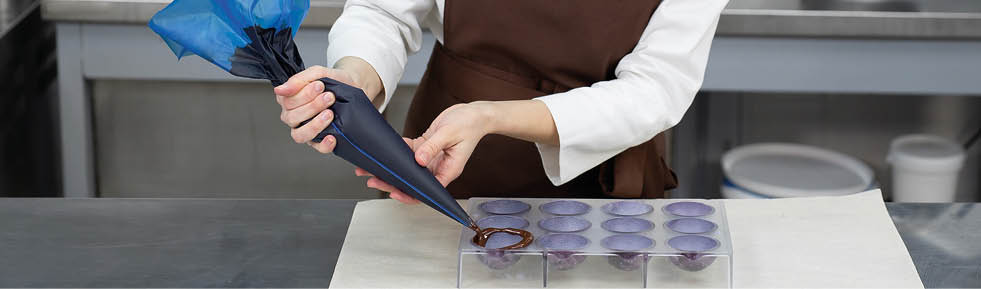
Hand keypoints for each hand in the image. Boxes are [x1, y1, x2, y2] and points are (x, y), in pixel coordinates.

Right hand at [273, 65, 353, 152]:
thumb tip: (279, 90)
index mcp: (289, 100)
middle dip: (312, 106)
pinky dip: (324, 144)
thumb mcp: (317, 73)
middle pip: (292, 117)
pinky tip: (331, 136)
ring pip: (300, 135)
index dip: (303, 95)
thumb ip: (298, 80)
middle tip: (329, 97)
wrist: (353, 86)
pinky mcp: (319, 140)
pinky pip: (317, 147)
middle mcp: (294, 116)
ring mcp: (306, 129)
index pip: (286, 102)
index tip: (320, 85)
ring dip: (315, 125)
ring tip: (330, 113)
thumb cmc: (333, 80)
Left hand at [355, 102, 494, 203]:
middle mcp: (438, 167)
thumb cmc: (469, 125)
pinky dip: (397, 152)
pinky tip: (385, 150)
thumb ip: (433, 146)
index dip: (410, 194)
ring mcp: (431, 158)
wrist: (475, 113)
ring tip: (371, 167)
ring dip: (391, 168)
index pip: (428, 190)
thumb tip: (418, 160)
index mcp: (448, 170)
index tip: (394, 192)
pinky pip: (409, 153)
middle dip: (392, 182)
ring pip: (408, 169)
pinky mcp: (427, 147)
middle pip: (413, 182)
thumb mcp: (449, 133)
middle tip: (373, 180)